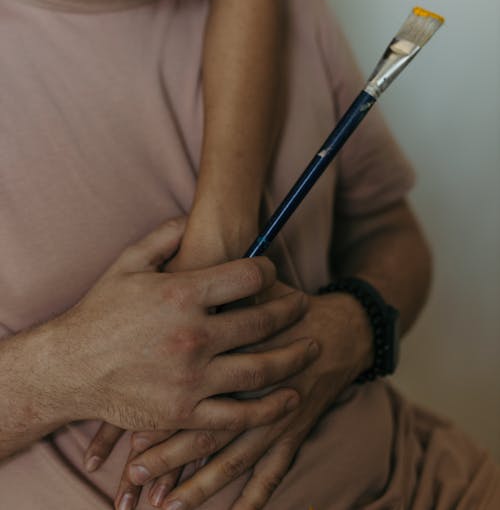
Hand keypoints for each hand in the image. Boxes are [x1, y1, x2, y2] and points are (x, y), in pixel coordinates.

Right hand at [53, 217, 318, 434]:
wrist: (69, 368)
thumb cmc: (99, 312)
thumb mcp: (127, 262)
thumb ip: (164, 236)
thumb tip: (192, 218)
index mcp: (182, 294)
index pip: (248, 276)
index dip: (268, 271)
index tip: (272, 273)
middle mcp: (193, 335)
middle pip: (262, 321)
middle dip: (290, 311)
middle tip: (304, 306)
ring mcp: (191, 377)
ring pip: (259, 368)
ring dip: (294, 358)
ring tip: (312, 348)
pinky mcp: (185, 412)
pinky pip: (236, 414)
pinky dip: (268, 408)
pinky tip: (289, 398)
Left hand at [116, 287, 372, 509]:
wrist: (340, 328)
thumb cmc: (285, 308)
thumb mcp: (249, 292)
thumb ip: (214, 296)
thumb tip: (165, 289)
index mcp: (238, 354)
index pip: (191, 390)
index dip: (159, 415)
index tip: (127, 438)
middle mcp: (255, 391)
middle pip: (205, 432)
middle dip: (168, 459)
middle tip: (133, 478)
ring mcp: (278, 416)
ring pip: (234, 459)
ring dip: (200, 485)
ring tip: (167, 506)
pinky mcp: (294, 431)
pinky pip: (274, 471)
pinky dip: (255, 496)